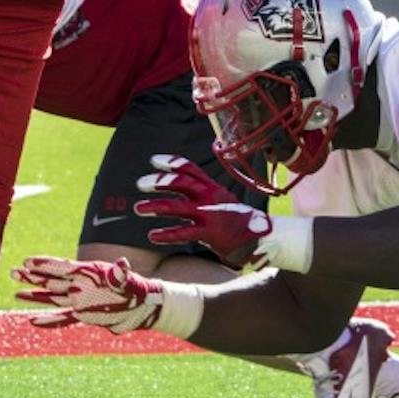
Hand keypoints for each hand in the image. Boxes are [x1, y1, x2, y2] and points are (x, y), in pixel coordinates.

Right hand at [12, 256, 165, 332]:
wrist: (142, 307)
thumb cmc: (136, 290)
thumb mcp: (129, 281)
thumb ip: (121, 274)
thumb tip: (122, 263)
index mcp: (89, 274)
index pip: (63, 267)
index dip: (46, 264)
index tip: (28, 261)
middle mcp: (80, 286)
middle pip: (52, 280)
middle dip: (33, 276)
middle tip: (13, 271)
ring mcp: (80, 301)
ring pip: (52, 297)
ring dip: (35, 295)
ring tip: (16, 292)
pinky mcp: (83, 315)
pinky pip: (61, 319)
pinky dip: (48, 321)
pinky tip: (32, 321)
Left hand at [134, 154, 269, 268]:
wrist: (259, 237)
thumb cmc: (236, 219)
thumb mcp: (222, 200)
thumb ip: (201, 194)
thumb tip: (172, 194)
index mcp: (213, 187)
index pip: (190, 169)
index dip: (171, 162)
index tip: (153, 160)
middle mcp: (210, 197)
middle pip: (181, 183)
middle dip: (158, 182)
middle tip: (140, 184)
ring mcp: (210, 214)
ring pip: (177, 207)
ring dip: (155, 206)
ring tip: (138, 208)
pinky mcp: (210, 233)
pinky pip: (184, 233)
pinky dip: (166, 234)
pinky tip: (152, 236)